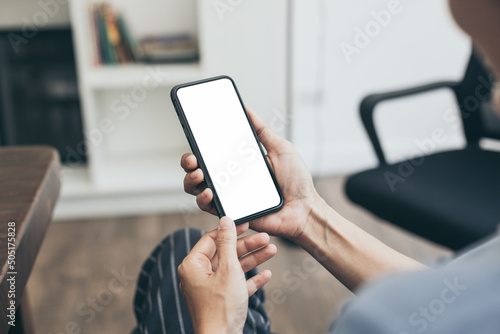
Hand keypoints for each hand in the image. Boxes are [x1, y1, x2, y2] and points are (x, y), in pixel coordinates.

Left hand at [178, 218, 275, 333]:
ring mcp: (209, 290)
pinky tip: (266, 274)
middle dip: (247, 246)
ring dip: (253, 259)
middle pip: (224, 253)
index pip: (211, 239)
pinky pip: (236, 284)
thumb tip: (225, 220)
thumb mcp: (228, 269)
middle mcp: (198, 276)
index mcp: (192, 266)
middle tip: (265, 238)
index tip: (246, 223)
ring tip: (271, 251)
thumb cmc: (221, 308)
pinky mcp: (221, 301)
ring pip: (232, 268)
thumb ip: (227, 243)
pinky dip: (250, 279)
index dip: (230, 230)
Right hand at [181, 109, 323, 242]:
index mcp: (239, 163)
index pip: (211, 153)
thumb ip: (263, 131)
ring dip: (191, 180)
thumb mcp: (281, 148)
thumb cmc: (296, 181)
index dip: (197, 146)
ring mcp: (228, 197)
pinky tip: (209, 192)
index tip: (193, 135)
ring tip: (200, 174)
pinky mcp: (231, 213)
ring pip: (197, 189)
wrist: (304, 208)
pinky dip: (204, 199)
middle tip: (193, 159)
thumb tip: (247, 110)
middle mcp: (229, 179)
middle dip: (187, 162)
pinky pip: (209, 208)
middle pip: (197, 170)